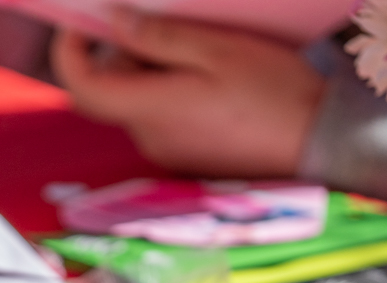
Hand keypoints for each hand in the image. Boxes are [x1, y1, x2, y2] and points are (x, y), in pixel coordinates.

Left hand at [51, 10, 325, 176]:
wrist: (318, 142)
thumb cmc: (273, 92)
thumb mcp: (216, 49)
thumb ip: (159, 38)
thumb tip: (114, 23)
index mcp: (150, 109)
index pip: (82, 86)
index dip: (68, 52)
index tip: (77, 22)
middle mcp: (149, 136)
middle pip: (110, 89)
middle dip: (122, 53)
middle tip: (161, 23)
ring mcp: (166, 150)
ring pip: (137, 101)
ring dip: (151, 70)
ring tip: (199, 48)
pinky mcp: (184, 155)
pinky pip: (161, 116)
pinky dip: (169, 90)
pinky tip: (210, 77)